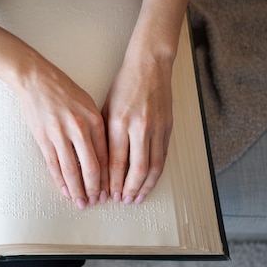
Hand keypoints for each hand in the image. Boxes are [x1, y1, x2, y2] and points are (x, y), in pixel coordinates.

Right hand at [0, 0, 108, 207]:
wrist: (35, 78)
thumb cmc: (62, 88)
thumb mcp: (87, 104)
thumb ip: (96, 127)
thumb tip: (102, 153)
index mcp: (94, 120)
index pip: (106, 156)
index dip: (108, 177)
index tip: (110, 188)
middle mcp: (79, 129)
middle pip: (91, 167)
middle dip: (95, 189)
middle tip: (98, 201)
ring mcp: (60, 134)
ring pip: (71, 171)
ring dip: (78, 190)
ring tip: (82, 202)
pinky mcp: (43, 138)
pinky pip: (53, 165)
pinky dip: (60, 181)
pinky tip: (65, 190)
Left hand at [103, 52, 173, 204]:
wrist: (150, 66)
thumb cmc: (124, 84)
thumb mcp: (106, 107)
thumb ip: (104, 134)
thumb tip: (99, 162)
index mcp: (119, 122)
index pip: (114, 161)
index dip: (111, 181)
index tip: (106, 192)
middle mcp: (139, 127)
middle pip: (135, 169)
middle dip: (128, 189)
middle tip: (121, 200)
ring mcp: (156, 128)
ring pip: (152, 167)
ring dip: (144, 186)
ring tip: (136, 198)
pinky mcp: (168, 128)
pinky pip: (162, 157)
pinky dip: (156, 173)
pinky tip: (149, 182)